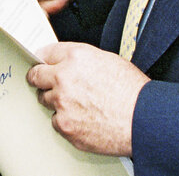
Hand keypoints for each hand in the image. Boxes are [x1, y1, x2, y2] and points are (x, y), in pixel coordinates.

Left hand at [27, 42, 149, 156]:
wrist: (143, 120)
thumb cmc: (133, 91)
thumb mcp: (108, 60)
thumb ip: (81, 60)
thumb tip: (68, 63)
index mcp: (76, 57)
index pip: (44, 53)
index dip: (44, 60)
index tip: (42, 64)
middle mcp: (64, 78)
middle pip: (35, 76)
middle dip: (40, 79)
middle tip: (47, 83)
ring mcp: (62, 103)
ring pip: (45, 100)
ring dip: (55, 101)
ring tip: (77, 104)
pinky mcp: (65, 125)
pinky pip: (56, 121)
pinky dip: (66, 121)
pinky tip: (82, 119)